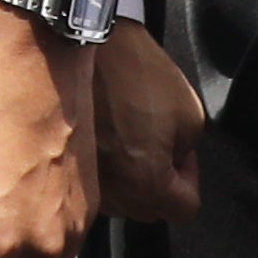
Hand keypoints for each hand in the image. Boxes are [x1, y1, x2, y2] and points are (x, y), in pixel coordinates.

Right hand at [94, 18, 207, 222]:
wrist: (87, 46)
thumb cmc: (135, 72)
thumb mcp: (191, 115)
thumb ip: (187, 154)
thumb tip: (172, 164)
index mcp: (145, 180)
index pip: (184, 209)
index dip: (191, 177)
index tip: (182, 153)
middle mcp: (111, 188)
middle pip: (150, 210)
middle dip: (160, 182)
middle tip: (159, 143)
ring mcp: (84, 177)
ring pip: (121, 201)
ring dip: (131, 179)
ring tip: (129, 139)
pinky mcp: (66, 163)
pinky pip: (96, 184)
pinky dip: (106, 170)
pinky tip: (108, 139)